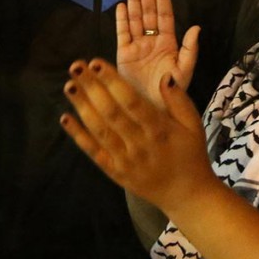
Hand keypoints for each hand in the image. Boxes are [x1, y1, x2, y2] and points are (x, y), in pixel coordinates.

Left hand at [61, 58, 212, 212]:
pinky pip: (93, 152)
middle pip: (110, 112)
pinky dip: (78, 135)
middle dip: (91, 87)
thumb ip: (178, 100)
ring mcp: (125, 160)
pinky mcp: (115, 172)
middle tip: (75, 67)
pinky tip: (65, 118)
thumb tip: (165, 76)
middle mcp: (139, 144)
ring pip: (99, 129)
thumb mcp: (193, 125)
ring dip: (81, 107)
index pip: (131, 101)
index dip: (112, 81)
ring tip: (69, 86)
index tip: (96, 63)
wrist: (187, 195)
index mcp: (159, 129)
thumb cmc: (190, 155)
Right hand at [116, 0, 199, 106]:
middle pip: (149, 14)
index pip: (165, 17)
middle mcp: (152, 42)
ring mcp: (137, 48)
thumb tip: (195, 27)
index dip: (163, 0)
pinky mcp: (123, 55)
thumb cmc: (171, 95)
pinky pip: (122, 34)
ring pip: (135, 20)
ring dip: (135, 2)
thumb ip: (190, 50)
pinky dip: (122, 20)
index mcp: (168, 44)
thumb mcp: (184, 72)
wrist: (152, 112)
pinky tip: (122, 6)